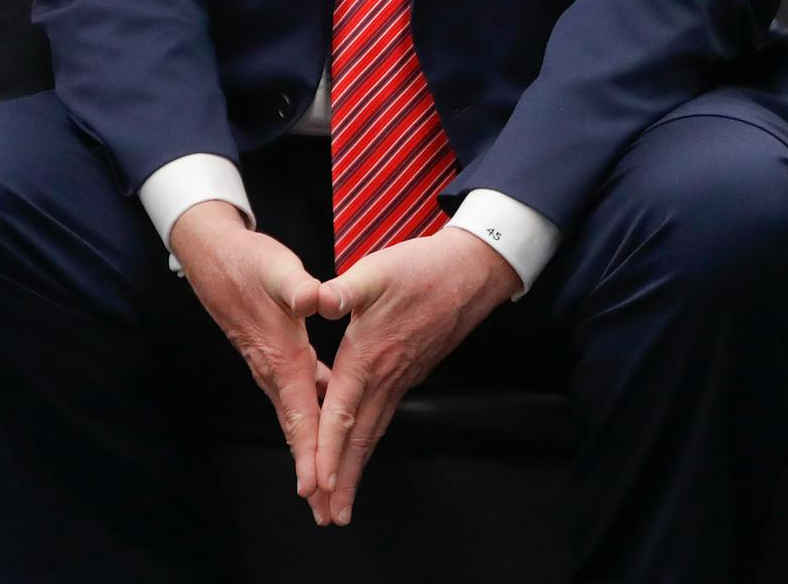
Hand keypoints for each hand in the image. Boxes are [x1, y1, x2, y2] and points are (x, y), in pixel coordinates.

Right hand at [168, 201, 333, 520]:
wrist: (215, 256)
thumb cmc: (249, 262)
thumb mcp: (278, 269)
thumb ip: (298, 287)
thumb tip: (315, 298)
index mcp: (282, 355)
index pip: (300, 412)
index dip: (310, 450)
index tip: (317, 487)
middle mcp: (274, 370)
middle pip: (296, 429)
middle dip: (311, 470)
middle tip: (324, 512)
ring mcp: (272, 367)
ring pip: (296, 418)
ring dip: (309, 451)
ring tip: (325, 487)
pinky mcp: (275, 357)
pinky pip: (299, 397)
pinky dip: (312, 418)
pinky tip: (331, 420)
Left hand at [312, 227, 520, 525]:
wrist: (470, 273)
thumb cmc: (420, 270)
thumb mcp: (374, 272)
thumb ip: (343, 290)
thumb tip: (317, 300)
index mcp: (367, 355)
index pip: (341, 412)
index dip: (327, 450)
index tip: (317, 485)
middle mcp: (384, 376)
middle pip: (359, 439)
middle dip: (342, 481)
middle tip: (330, 517)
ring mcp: (400, 379)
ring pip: (373, 433)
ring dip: (356, 469)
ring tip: (342, 501)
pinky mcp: (409, 374)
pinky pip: (383, 418)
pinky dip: (368, 443)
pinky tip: (361, 451)